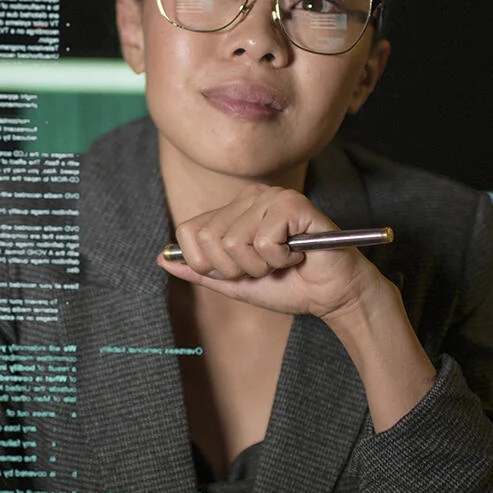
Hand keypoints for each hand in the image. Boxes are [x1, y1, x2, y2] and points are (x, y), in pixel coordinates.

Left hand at [157, 183, 386, 318]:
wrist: (332, 296)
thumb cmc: (288, 286)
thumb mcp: (234, 283)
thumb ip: (199, 271)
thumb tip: (161, 258)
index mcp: (233, 210)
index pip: (189, 231)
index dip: (208, 263)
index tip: (239, 270)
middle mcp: (250, 197)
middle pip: (210, 239)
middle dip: (236, 269)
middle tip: (266, 267)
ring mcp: (271, 196)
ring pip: (235, 242)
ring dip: (260, 266)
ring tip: (283, 261)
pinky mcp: (293, 203)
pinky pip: (263, 242)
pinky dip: (280, 259)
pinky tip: (297, 254)